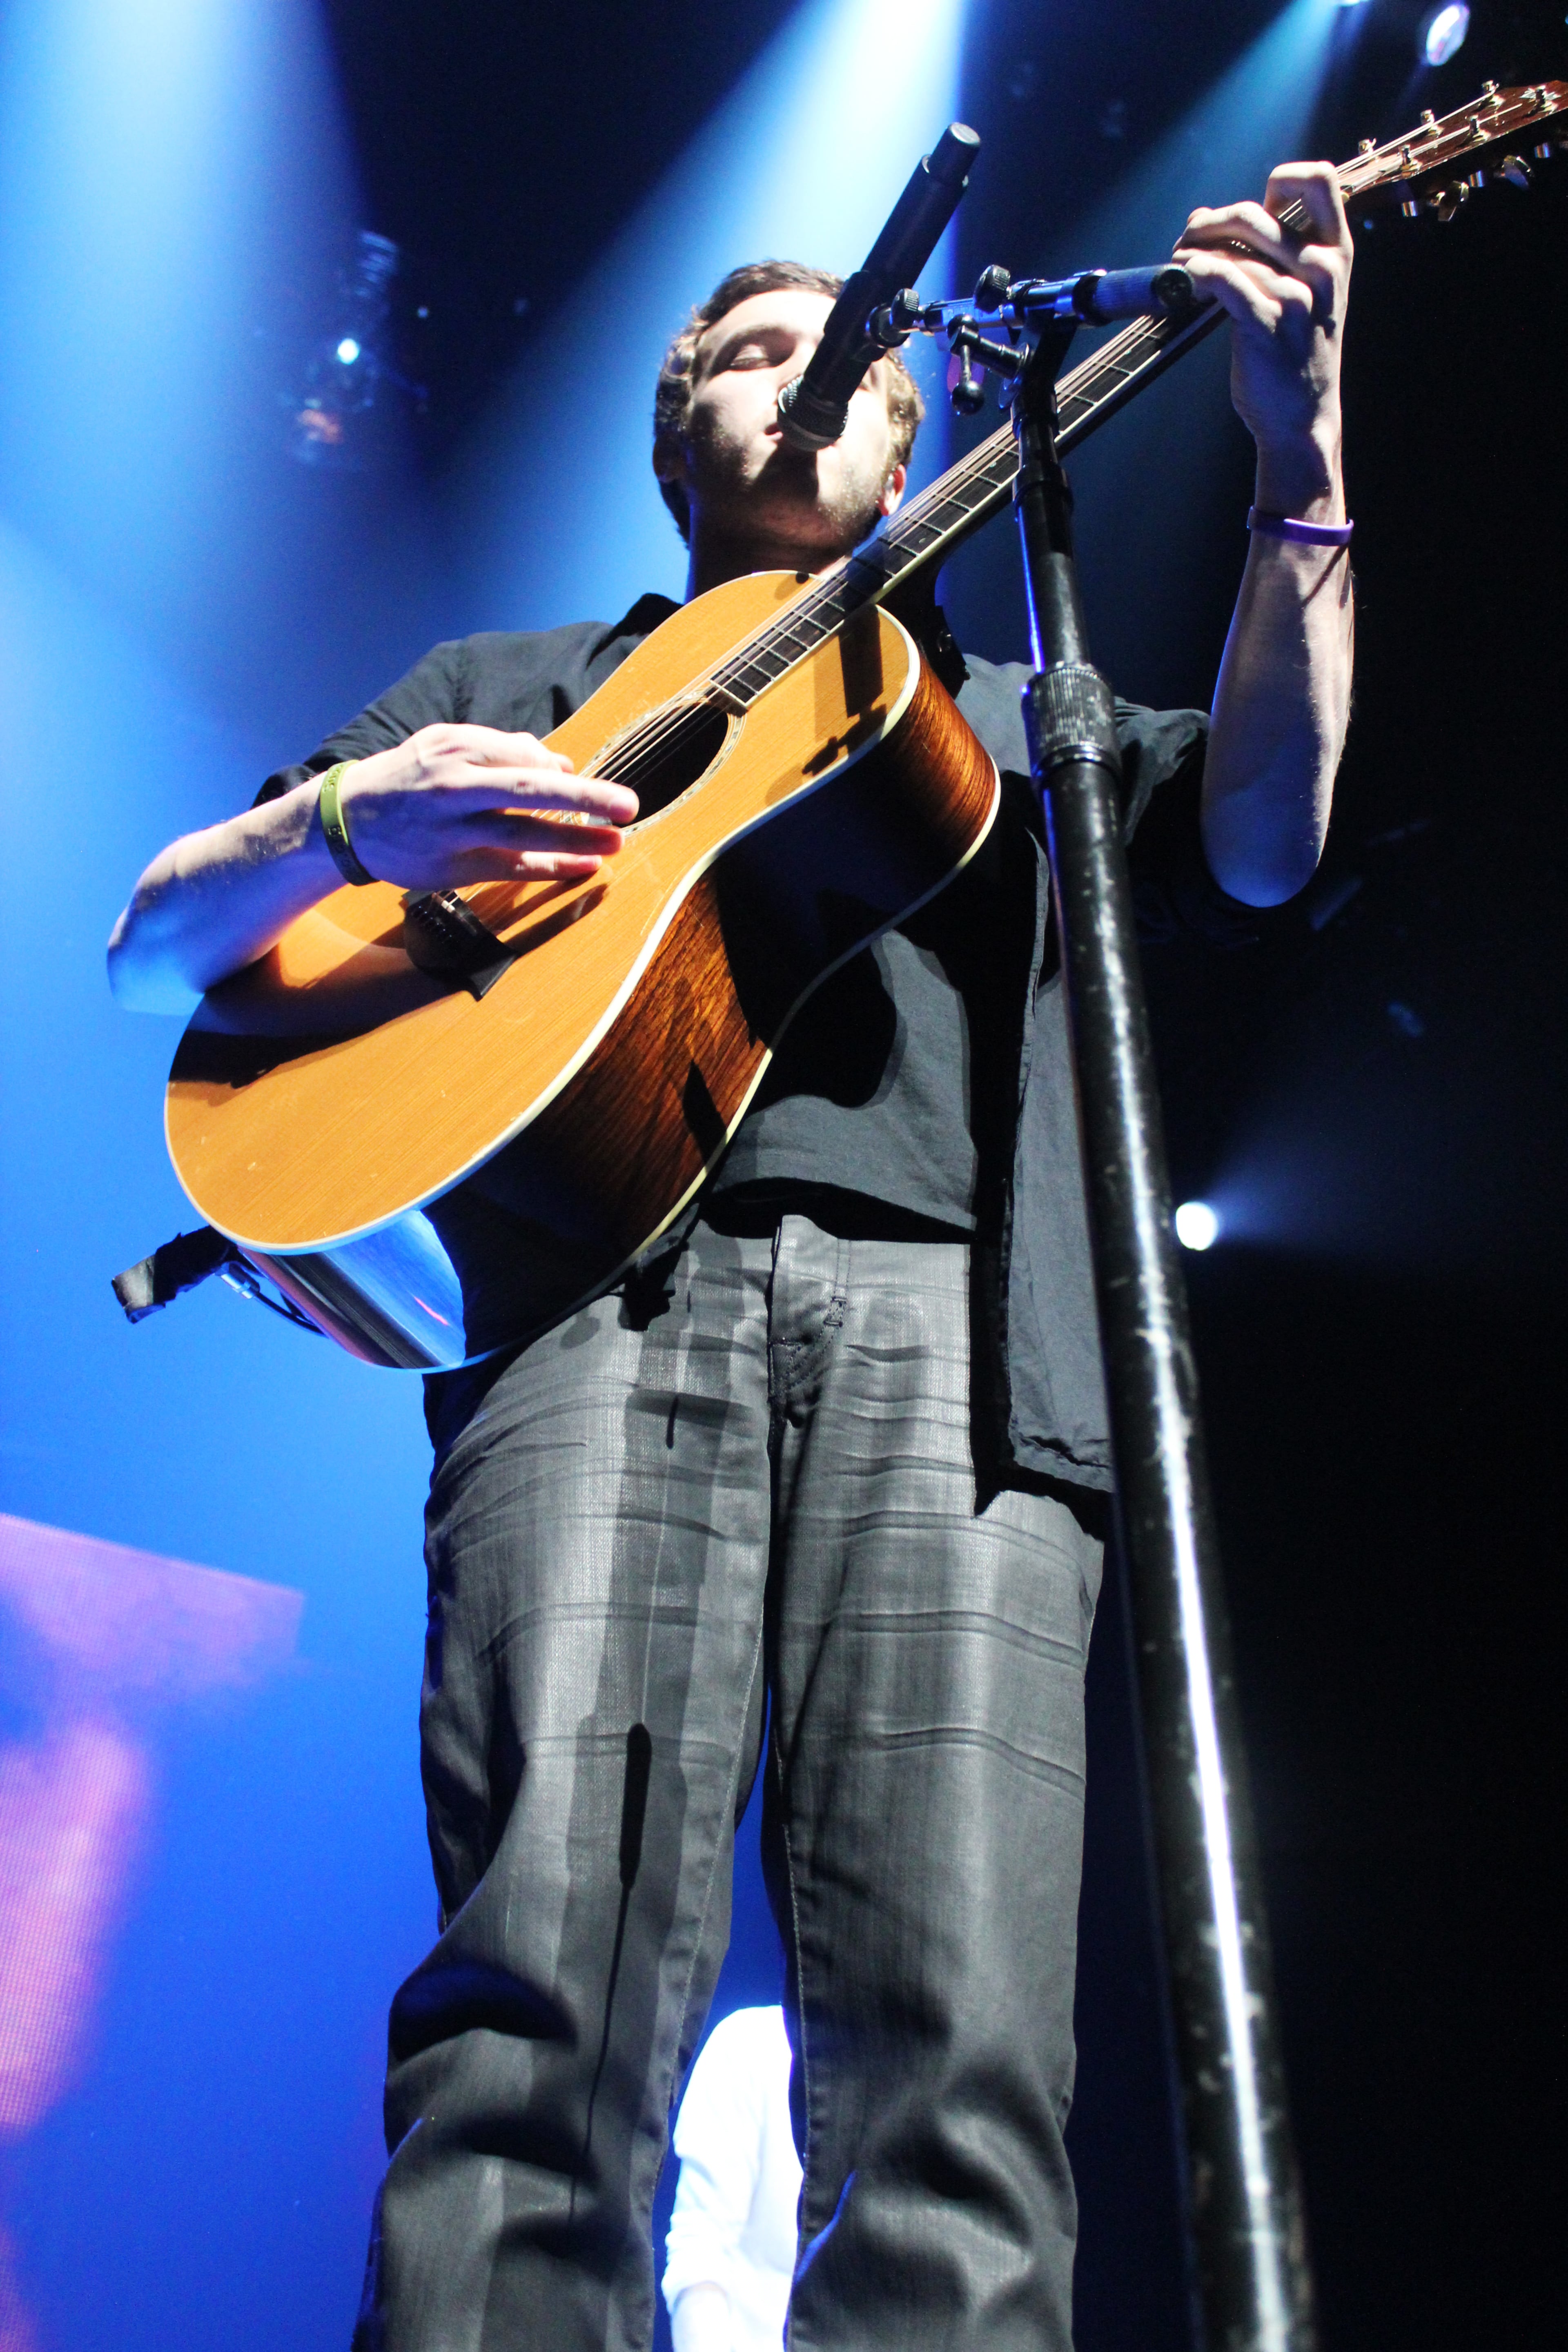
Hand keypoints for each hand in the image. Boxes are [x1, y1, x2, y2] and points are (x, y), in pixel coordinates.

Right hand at [335, 723, 638, 889]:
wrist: (348, 818)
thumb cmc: (410, 777)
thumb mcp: (446, 744)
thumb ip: (501, 747)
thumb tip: (559, 762)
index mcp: (457, 749)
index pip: (523, 757)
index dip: (562, 773)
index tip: (587, 784)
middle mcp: (455, 787)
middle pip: (529, 790)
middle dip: (585, 798)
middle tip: (628, 805)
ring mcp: (453, 830)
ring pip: (524, 834)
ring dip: (577, 840)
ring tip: (617, 841)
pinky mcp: (452, 867)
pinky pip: (512, 868)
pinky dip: (551, 868)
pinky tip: (585, 868)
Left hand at [1176, 162, 1351, 511]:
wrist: (1302, 419)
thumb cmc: (1296, 356)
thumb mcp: (1308, 296)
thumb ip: (1278, 255)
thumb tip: (1213, 218)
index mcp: (1337, 252)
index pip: (1320, 178)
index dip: (1278, 181)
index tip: (1247, 212)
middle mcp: (1322, 267)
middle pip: (1255, 212)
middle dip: (1211, 221)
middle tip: (1189, 239)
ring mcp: (1296, 295)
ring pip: (1233, 246)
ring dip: (1195, 248)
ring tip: (1178, 261)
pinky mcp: (1266, 322)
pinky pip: (1223, 277)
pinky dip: (1195, 270)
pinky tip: (1183, 276)